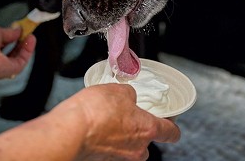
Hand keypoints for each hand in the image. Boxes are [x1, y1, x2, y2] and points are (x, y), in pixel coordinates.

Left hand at [0, 24, 35, 81]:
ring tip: (31, 37)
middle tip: (29, 34)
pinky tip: (30, 41)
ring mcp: (2, 67)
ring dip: (27, 46)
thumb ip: (9, 32)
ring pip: (20, 58)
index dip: (16, 39)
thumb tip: (18, 30)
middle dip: (23, 43)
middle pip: (14, 53)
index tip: (23, 31)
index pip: (6, 47)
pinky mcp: (9, 71)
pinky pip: (23, 61)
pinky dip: (28, 50)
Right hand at [57, 83, 180, 160]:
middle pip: (148, 141)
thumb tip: (129, 98)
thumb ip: (130, 94)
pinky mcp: (104, 159)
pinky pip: (112, 147)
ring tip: (111, 115)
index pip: (171, 133)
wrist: (71, 130)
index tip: (172, 120)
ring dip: (124, 132)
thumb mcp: (120, 90)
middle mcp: (137, 148)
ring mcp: (120, 157)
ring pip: (129, 145)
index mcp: (147, 129)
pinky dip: (108, 137)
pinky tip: (99, 123)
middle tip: (132, 113)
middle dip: (141, 127)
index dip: (173, 125)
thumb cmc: (97, 112)